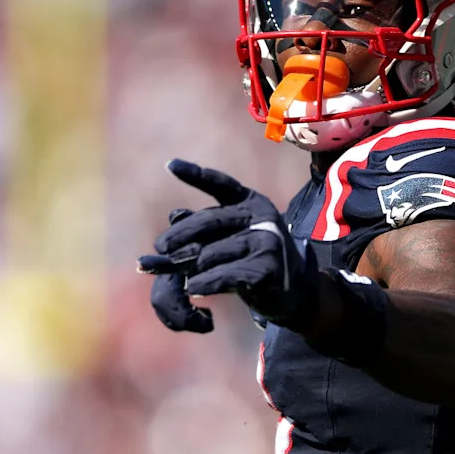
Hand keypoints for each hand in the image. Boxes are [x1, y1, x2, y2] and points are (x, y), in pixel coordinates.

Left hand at [138, 159, 318, 332]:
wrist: (293, 288)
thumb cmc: (254, 257)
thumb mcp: (233, 236)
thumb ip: (206, 227)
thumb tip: (174, 215)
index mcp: (252, 202)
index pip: (221, 184)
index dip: (195, 174)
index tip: (169, 165)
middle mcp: (261, 217)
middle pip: (209, 221)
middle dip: (179, 235)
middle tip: (160, 246)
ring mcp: (266, 242)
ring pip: (211, 253)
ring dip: (190, 266)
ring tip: (181, 274)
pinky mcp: (267, 268)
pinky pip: (223, 276)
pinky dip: (203, 284)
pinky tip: (192, 288)